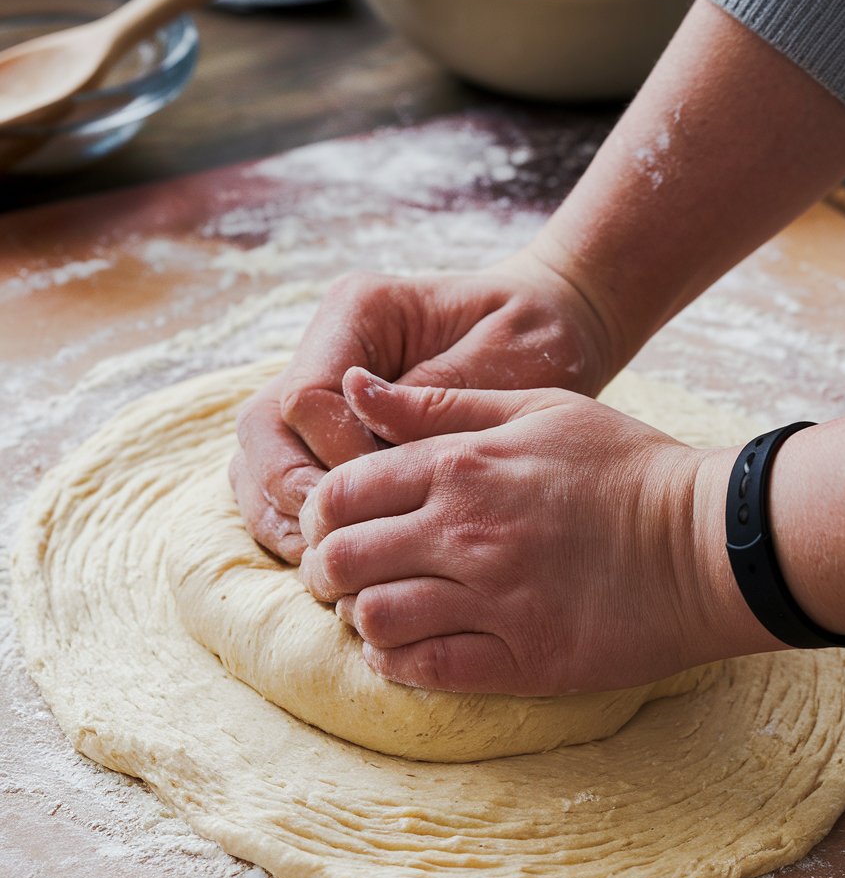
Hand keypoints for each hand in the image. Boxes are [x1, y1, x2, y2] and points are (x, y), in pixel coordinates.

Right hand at [230, 250, 618, 563]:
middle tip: (339, 548)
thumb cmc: (537, 335)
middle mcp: (329, 346)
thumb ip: (436, 402)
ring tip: (328, 566)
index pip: (308, 399)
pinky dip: (297, 521)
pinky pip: (283, 479)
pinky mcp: (332, 426)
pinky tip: (336, 558)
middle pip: (264, 430)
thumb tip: (367, 455)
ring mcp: (324, 386)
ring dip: (284, 516)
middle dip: (293, 496)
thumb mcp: (507, 358)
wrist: (551, 326)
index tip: (397, 498)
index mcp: (361, 311)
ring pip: (260, 458)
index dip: (340, 461)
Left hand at [297, 368, 778, 695]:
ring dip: (359, 618)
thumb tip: (352, 385)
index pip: (338, 494)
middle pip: (340, 560)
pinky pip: (425, 670)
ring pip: (373, 620)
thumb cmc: (623, 466)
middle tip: (339, 575)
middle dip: (323, 570)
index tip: (334, 526)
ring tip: (375, 611)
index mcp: (461, 467)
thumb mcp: (535, 409)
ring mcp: (493, 600)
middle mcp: (465, 533)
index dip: (318, 515)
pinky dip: (396, 664)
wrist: (706, 540)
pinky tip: (404, 650)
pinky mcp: (522, 658)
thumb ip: (439, 403)